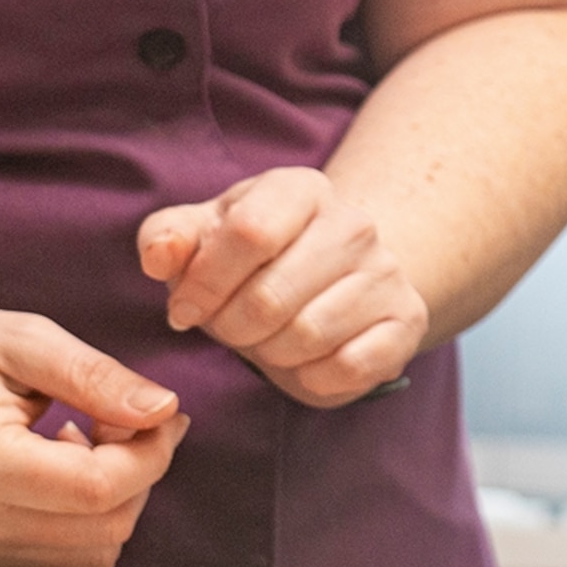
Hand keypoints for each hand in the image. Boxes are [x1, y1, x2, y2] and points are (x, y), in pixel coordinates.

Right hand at [0, 300, 188, 566]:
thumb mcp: (26, 340)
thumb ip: (97, 377)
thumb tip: (164, 410)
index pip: (98, 489)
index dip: (152, 454)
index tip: (164, 413)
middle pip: (107, 527)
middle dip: (142, 473)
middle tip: (126, 419)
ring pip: (99, 550)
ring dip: (121, 496)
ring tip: (91, 438)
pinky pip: (76, 558)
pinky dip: (95, 517)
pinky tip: (70, 466)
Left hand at [136, 166, 428, 406]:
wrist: (332, 279)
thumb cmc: (252, 260)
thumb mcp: (202, 238)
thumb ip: (166, 239)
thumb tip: (161, 258)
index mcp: (301, 189)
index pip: (249, 232)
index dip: (204, 284)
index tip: (185, 310)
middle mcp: (354, 224)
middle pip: (271, 296)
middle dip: (232, 328)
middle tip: (227, 330)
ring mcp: (387, 272)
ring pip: (308, 335)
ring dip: (270, 353)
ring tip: (265, 341)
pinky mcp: (406, 321)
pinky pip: (347, 367)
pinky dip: (312, 377)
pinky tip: (305, 360)